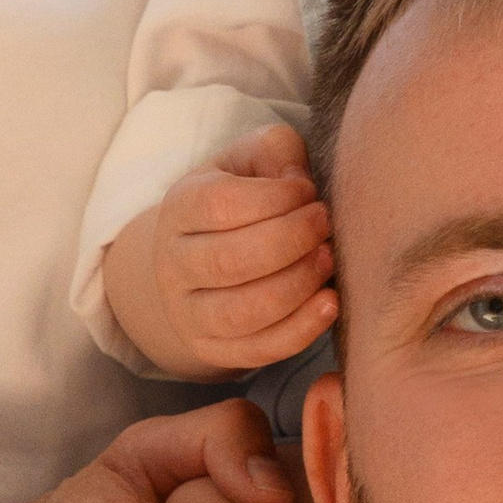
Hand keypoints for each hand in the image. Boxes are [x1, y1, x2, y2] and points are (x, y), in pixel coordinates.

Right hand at [121, 125, 336, 374]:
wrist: (202, 256)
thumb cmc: (242, 199)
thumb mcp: (252, 161)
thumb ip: (277, 152)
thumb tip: (299, 184)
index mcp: (180, 207)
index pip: (220, 204)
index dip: (274, 199)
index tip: (309, 192)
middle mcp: (173, 264)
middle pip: (230, 261)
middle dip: (291, 242)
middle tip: (326, 226)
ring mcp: (187, 313)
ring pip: (242, 312)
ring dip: (296, 287)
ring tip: (328, 260)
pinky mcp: (212, 349)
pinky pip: (257, 351)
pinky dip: (299, 331)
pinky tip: (329, 303)